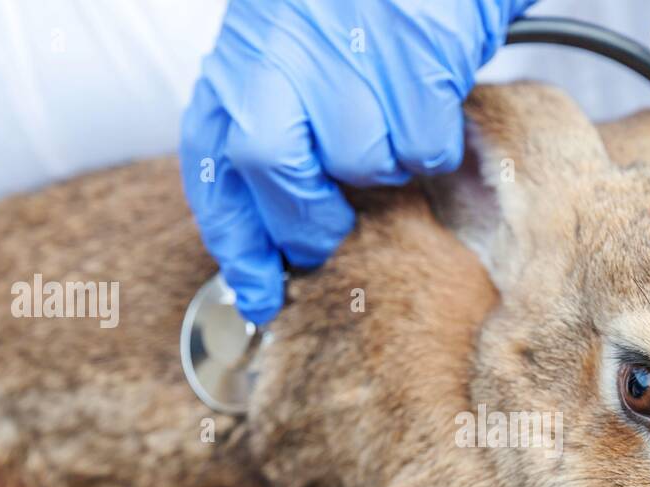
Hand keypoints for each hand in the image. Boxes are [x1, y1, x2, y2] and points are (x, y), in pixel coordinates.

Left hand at [179, 0, 535, 323]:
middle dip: (308, 218)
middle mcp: (278, 48)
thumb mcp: (288, 56)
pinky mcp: (412, 52)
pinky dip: (434, 141)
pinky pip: (422, 144)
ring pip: (360, 161)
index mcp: (240, 59)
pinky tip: (431, 100)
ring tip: (396, 124)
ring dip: (386, 166)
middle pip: (271, 166)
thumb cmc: (354, 14)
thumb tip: (278, 235)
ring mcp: (344, 48)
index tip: (258, 296)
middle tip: (335, 230)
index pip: (215, 165)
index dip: (237, 242)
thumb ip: (272, 124)